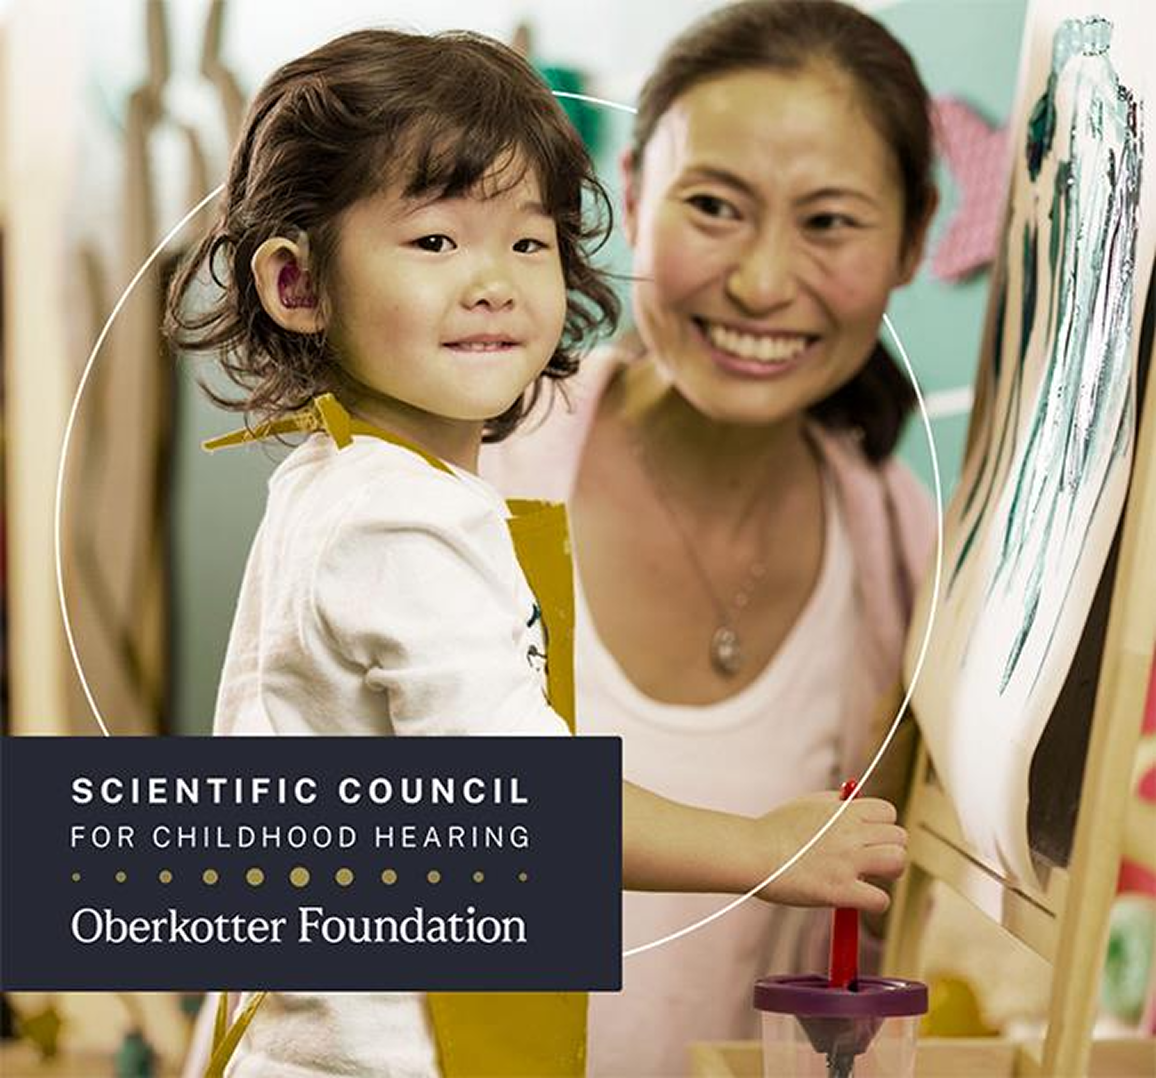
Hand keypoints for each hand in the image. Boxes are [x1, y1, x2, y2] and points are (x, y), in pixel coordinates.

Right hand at [752, 791, 906, 912]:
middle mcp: (851, 834)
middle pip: (899, 837)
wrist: (753, 853)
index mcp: (843, 811)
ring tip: (871, 877)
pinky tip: (859, 899)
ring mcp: (847, 862)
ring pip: (897, 863)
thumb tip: (852, 804)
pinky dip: (875, 902)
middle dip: (889, 848)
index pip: (889, 812)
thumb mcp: (807, 804)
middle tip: (872, 859)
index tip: (871, 836)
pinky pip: (880, 900)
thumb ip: (834, 803)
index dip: (883, 825)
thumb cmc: (774, 829)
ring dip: (889, 872)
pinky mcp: (840, 891)